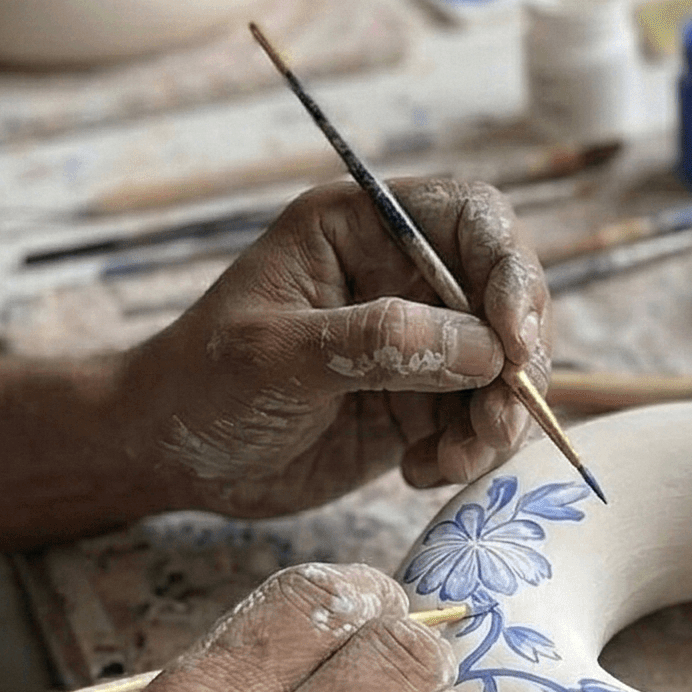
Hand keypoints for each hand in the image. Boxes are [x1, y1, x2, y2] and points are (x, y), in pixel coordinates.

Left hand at [117, 176, 550, 518]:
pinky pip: (482, 421)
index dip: (510, 268)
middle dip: (519, 359)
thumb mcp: (279, 355)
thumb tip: (483, 349)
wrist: (172, 457)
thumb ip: (378, 342)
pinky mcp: (424, 403)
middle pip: (509, 294)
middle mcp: (404, 276)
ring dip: (500, 418)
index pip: (474, 218)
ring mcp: (422, 341)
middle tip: (499, 419)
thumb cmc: (203, 383)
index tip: (515, 340)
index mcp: (363, 228)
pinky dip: (471, 453)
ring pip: (507, 367)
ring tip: (456, 459)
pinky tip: (420, 473)